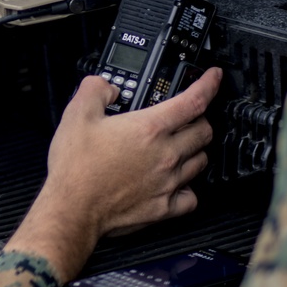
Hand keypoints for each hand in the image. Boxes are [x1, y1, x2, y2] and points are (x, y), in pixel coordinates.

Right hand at [7, 67, 220, 285]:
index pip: (194, 101)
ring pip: (201, 161)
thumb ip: (95, 90)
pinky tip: (178, 183)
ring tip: (181, 146)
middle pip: (204, 131)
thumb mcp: (76, 115)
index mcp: (149, 129)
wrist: (72, 209)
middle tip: (189, 116)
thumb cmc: (76, 168)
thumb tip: (107, 86)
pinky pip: (191, 196)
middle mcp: (165, 155)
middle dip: (200, 118)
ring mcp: (168, 182)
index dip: (209, 84)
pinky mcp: (164, 208)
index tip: (213, 77)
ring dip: (195, 149)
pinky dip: (188, 187)